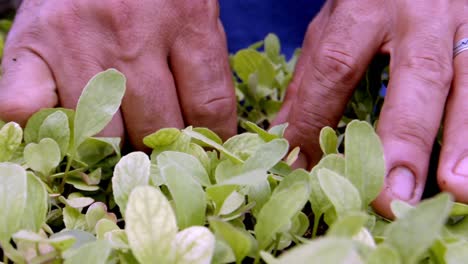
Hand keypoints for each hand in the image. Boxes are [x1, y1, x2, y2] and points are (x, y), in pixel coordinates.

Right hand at [0, 0, 236, 149]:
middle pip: (157, 127)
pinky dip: (48, 130)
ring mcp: (77, 40)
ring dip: (114, 148)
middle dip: (160, 149)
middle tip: (156, 148)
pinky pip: (30, 113)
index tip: (204, 156)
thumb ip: (204, 68)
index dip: (210, 145)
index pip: (209, 109)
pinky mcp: (32, 48)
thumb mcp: (193, 14)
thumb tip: (211, 137)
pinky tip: (68, 122)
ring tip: (118, 135)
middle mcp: (131, 31)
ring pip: (102, 134)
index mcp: (187, 19)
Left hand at [274, 0, 467, 217]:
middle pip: (417, 75)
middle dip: (404, 139)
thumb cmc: (368, 1)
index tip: (304, 168)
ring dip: (463, 139)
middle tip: (392, 196)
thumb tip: (282, 135)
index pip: (335, 67)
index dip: (317, 120)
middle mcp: (419, 13)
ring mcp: (463, 20)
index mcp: (364, 7)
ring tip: (454, 187)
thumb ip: (310, 78)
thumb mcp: (331, 26)